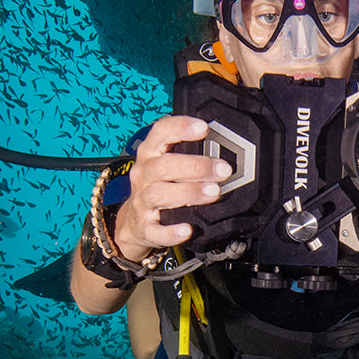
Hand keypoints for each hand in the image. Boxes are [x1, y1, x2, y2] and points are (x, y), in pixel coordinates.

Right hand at [112, 115, 230, 259]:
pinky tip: (187, 230)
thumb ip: (189, 155)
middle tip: (223, 170)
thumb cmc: (159, 186)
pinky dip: (171, 231)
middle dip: (196, 166)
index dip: (180, 127)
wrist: (134, 222)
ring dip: (188, 192)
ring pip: (159, 194)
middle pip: (164, 166)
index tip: (204, 127)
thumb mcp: (168, 166)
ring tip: (213, 192)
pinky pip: (155, 230)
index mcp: (150, 154)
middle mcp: (143, 175)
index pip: (160, 133)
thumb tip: (225, 152)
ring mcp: (142, 201)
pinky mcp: (145, 228)